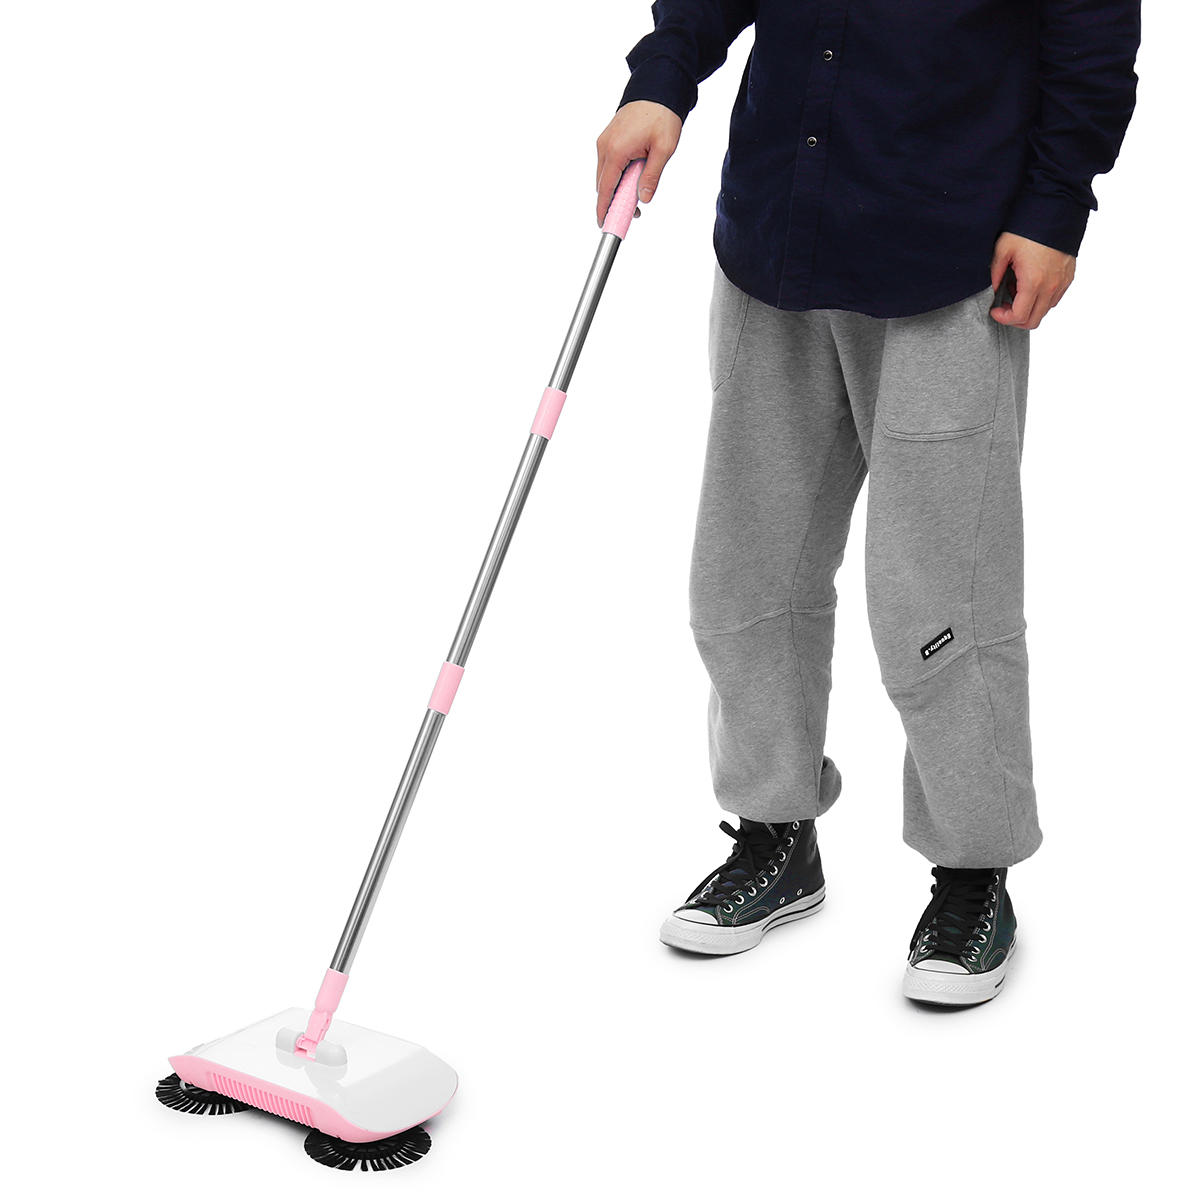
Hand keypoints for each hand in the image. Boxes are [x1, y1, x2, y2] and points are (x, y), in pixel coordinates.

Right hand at [595, 100, 681, 226]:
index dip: (604, 209)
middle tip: (633, 213)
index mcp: (616, 151)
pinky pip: (608, 165)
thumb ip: (652, 176)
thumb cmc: (662, 115)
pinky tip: (632, 178)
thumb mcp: (663, 149)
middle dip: (614, 202)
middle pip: (603, 185)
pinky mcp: (608, 139)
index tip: (604, 225)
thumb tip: (644, 199)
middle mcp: (605, 147)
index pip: (605, 189)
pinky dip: (616, 176)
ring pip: (605, 176)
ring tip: (636, 194)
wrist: (657, 88)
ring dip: (617, 188)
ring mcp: (604, 142)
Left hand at [988, 232, 1075, 329]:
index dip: (1004, 318)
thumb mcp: (1003, 249)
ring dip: (1029, 308)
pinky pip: (1054, 299)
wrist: (1057, 211)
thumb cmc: (1029, 228)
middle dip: (1015, 318)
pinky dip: (1041, 299)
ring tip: (1017, 290)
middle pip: (1033, 320)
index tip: (995, 310)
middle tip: (1004, 306)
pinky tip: (1030, 284)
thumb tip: (993, 290)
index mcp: (1033, 282)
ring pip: (1044, 311)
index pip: (1019, 316)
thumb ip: (995, 273)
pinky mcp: (1068, 277)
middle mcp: (1051, 286)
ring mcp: (1062, 283)